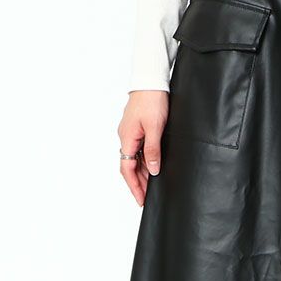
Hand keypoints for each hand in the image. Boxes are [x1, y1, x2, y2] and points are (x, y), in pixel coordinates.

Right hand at [118, 90, 168, 206]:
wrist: (151, 80)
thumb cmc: (152, 100)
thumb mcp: (155, 128)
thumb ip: (153, 150)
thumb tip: (153, 170)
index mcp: (127, 138)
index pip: (127, 169)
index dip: (134, 186)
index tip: (141, 200)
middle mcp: (126, 137)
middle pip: (130, 166)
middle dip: (139, 184)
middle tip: (148, 198)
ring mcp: (131, 133)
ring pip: (135, 159)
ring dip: (143, 174)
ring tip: (153, 187)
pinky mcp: (138, 128)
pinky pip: (139, 150)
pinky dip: (145, 161)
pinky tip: (153, 167)